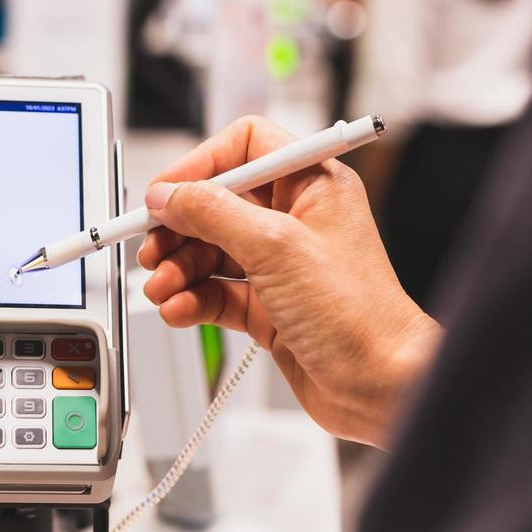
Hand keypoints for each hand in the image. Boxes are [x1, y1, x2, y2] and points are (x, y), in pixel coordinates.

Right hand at [137, 116, 442, 446]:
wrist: (380, 384)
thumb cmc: (358, 312)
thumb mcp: (276, 247)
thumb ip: (214, 213)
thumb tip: (169, 195)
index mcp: (312, 185)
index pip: (245, 148)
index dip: (201, 166)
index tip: (166, 193)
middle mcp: (296, 220)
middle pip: (217, 204)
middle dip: (179, 227)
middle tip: (152, 248)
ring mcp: (280, 266)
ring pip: (211, 251)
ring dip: (178, 268)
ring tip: (161, 288)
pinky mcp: (269, 307)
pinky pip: (216, 291)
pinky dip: (192, 299)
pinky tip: (179, 309)